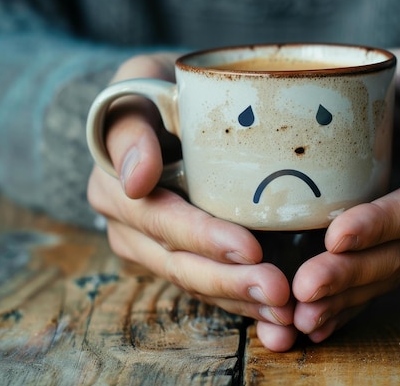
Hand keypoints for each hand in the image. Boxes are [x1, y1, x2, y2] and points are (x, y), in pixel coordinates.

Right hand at [87, 54, 298, 350]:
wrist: (166, 108)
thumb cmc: (158, 88)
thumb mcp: (138, 82)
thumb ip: (130, 125)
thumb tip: (136, 179)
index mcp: (114, 184)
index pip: (158, 217)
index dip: (202, 237)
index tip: (249, 248)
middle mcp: (128, 224)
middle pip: (179, 262)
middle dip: (230, 281)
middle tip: (281, 292)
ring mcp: (153, 246)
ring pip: (195, 282)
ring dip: (241, 301)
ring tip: (286, 313)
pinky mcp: (180, 254)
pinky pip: (208, 285)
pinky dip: (241, 304)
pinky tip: (275, 318)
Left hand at [286, 50, 399, 342]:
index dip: (380, 225)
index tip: (337, 236)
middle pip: (399, 254)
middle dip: (351, 275)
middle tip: (305, 288)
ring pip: (383, 278)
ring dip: (343, 300)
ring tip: (301, 316)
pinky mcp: (395, 252)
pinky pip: (373, 286)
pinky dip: (344, 308)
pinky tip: (314, 324)